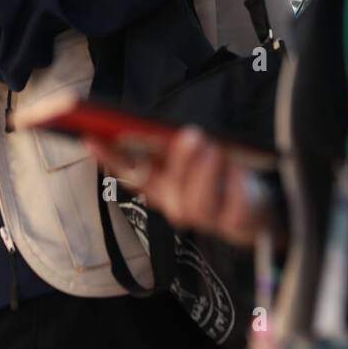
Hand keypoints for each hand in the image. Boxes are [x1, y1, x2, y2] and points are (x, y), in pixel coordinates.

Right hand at [87, 127, 270, 246]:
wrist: (256, 211)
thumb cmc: (219, 177)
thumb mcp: (192, 156)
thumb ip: (170, 143)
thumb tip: (151, 125)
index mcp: (160, 185)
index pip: (127, 172)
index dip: (108, 158)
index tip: (91, 137)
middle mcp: (177, 204)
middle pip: (164, 189)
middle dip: (176, 162)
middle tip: (188, 135)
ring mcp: (206, 218)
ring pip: (196, 204)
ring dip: (204, 173)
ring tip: (213, 148)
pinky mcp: (235, 223)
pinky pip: (233, 208)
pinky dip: (235, 185)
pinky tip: (238, 167)